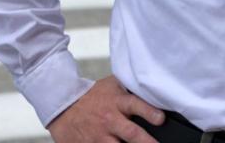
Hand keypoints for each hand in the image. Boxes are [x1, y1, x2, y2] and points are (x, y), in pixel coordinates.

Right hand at [47, 75, 164, 142]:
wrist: (64, 108)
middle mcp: (110, 119)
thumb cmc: (92, 97)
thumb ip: (130, 88)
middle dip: (146, 142)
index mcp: (117, 102)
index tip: (160, 119)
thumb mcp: (111, 85)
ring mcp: (101, 136)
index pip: (135, 105)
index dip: (149, 112)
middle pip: (131, 133)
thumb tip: (153, 87)